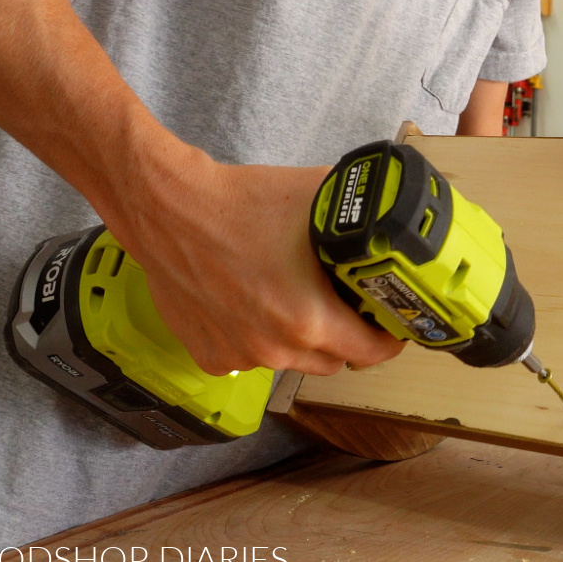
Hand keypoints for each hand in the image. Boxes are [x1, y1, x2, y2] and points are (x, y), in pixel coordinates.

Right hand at [107, 150, 404, 376]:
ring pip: (291, 361)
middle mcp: (275, 349)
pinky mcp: (209, 356)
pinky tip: (250, 304)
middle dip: (345, 338)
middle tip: (342, 305)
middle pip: (334, 361)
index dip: (387, 338)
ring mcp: (239, 358)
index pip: (371, 353)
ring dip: (300, 341)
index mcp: (308, 320)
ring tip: (291, 299)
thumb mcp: (318, 200)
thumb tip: (394, 226)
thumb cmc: (241, 202)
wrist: (168, 208)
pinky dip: (257, 340)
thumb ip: (361, 224)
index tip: (389, 325)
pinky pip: (250, 358)